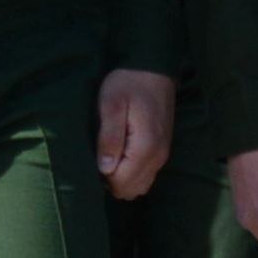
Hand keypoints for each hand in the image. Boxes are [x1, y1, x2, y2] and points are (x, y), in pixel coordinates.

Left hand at [93, 67, 174, 200]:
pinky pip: (147, 175)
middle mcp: (158, 157)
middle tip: (99, 157)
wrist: (153, 68)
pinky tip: (120, 155)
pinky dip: (132, 173)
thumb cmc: (128, 83)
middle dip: (112, 181)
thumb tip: (104, 169)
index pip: (122, 183)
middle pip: (132, 190)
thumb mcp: (112, 105)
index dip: (103, 177)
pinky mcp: (162, 150)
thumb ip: (109, 137)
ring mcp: (163, 155)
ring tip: (108, 155)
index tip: (95, 156)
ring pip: (140, 186)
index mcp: (146, 147)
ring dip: (122, 179)